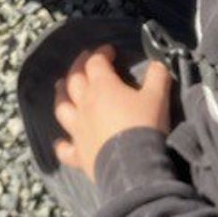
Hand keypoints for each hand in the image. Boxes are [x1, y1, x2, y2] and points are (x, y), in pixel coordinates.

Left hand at [54, 46, 173, 181]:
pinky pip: (64, 149)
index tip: (110, 51)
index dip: (101, 53)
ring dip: (61, 95)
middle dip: (78, 66)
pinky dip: (61, 144)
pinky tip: (60, 142)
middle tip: (84, 60)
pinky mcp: (78, 153)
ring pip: (62, 108)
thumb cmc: (144, 126)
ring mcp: (77, 129)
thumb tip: (158, 63)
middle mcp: (84, 104)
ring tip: (60, 87)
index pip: (96, 62)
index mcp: (102, 87)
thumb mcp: (158, 97)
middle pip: (74, 79)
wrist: (134, 165)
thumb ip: (157, 76)